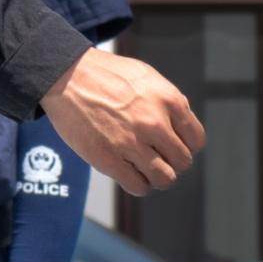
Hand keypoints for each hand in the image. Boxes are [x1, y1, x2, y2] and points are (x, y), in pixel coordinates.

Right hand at [44, 44, 203, 197]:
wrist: (67, 76)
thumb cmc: (105, 75)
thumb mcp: (147, 77)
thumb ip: (168, 103)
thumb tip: (182, 128)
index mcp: (168, 100)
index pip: (195, 140)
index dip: (185, 146)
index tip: (172, 146)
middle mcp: (155, 122)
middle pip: (182, 162)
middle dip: (171, 162)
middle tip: (156, 156)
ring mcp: (131, 142)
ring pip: (164, 179)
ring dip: (156, 177)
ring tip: (144, 167)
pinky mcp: (108, 159)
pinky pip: (138, 186)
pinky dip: (138, 184)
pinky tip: (129, 172)